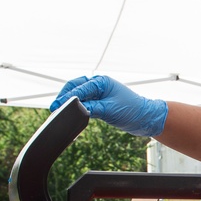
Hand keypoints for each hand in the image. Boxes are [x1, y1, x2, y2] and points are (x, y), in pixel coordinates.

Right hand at [50, 76, 167, 136]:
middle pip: (75, 87)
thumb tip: (76, 107)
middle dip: (64, 96)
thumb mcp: (109, 110)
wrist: (146, 119)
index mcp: (102, 82)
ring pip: (79, 94)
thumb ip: (91, 108)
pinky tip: (70, 112)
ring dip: (69, 100)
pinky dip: (76, 106)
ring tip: (59, 110)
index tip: (57, 106)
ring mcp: (100, 93)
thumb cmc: (132, 111)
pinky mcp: (100, 102)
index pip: (80, 88)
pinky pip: (84, 102)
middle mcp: (99, 84)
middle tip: (54, 107)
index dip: (67, 97)